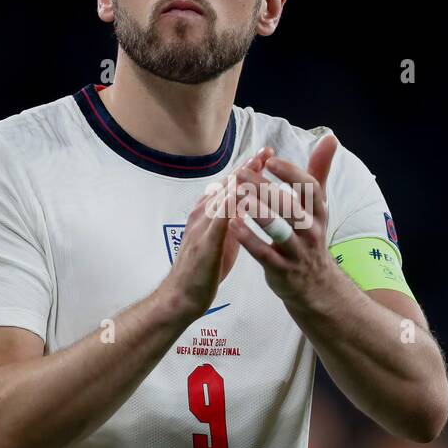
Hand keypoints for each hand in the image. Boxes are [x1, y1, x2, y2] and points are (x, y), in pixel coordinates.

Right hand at [161, 148, 271, 318]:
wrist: (182, 296)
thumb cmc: (203, 268)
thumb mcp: (221, 239)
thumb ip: (231, 220)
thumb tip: (248, 202)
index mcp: (207, 213)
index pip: (229, 185)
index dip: (247, 168)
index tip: (266, 154)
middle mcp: (202, 215)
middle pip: (226, 186)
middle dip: (246, 168)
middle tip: (265, 151)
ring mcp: (201, 228)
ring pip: (221, 199)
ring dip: (239, 181)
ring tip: (257, 166)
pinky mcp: (204, 246)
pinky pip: (216, 224)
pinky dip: (228, 208)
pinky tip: (240, 198)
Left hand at [227, 133, 337, 306]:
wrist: (315, 285)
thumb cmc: (310, 235)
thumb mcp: (318, 205)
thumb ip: (319, 171)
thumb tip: (330, 137)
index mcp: (318, 212)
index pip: (309, 188)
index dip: (291, 173)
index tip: (270, 160)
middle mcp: (311, 231)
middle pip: (290, 206)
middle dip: (266, 188)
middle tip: (242, 173)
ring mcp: (296, 252)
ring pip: (278, 229)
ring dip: (257, 211)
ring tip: (237, 196)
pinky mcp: (282, 270)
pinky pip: (264, 254)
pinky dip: (248, 239)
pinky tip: (232, 224)